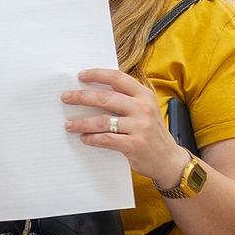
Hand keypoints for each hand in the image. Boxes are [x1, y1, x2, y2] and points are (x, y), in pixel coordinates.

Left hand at [62, 68, 186, 184]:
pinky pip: (107, 139)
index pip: (117, 78)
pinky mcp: (135, 144)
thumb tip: (94, 92)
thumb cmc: (151, 133)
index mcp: (144, 95)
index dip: (97, 74)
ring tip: (69, 124)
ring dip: (82, 122)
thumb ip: (127, 100)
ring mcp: (140, 126)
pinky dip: (92, 138)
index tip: (80, 76)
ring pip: (102, 120)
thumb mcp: (145, 110)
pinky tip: (84, 138)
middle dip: (81, 97)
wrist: (169, 160)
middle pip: (105, 98)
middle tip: (66, 98)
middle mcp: (143, 108)